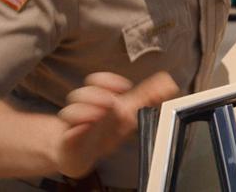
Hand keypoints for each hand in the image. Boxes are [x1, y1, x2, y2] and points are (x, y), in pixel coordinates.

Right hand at [53, 71, 179, 177]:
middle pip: (82, 94)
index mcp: (101, 100)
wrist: (78, 154)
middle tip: (111, 101)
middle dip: (96, 94)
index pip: (98, 82)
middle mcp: (86, 110)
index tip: (124, 87)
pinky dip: (74, 133)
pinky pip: (67, 137)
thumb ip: (148, 98)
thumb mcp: (128, 114)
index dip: (108, 81)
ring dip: (85, 111)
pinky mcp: (70, 144)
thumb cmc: (103, 130)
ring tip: (99, 114)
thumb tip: (169, 83)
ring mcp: (77, 126)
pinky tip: (82, 130)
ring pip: (71, 112)